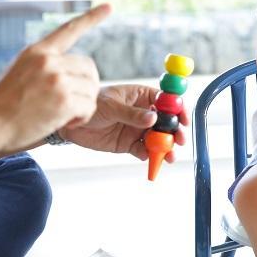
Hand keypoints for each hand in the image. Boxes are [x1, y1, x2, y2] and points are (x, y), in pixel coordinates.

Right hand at [0, 4, 110, 152]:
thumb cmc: (2, 103)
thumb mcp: (21, 71)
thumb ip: (46, 65)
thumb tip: (74, 68)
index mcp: (38, 50)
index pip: (70, 29)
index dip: (92, 17)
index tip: (109, 7)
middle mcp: (49, 61)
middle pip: (90, 68)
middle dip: (86, 86)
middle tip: (73, 102)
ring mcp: (57, 79)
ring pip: (92, 89)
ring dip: (84, 104)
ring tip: (66, 114)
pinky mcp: (64, 100)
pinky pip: (89, 107)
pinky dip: (83, 117)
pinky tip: (68, 123)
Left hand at [59, 84, 187, 161]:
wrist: (72, 124)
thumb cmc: (91, 105)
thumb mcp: (110, 106)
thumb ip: (131, 114)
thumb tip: (152, 118)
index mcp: (142, 96)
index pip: (166, 101)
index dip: (178, 109)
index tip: (184, 119)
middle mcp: (144, 113)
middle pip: (167, 122)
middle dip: (175, 132)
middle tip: (179, 140)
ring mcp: (138, 129)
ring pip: (158, 139)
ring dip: (166, 148)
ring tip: (170, 156)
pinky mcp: (130, 144)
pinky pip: (145, 151)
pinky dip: (150, 156)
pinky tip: (152, 160)